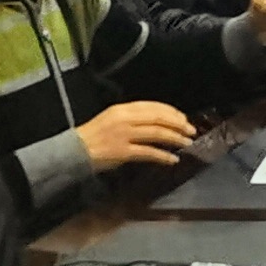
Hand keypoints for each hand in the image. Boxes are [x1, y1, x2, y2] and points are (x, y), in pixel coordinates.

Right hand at [77, 101, 196, 173]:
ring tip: (186, 143)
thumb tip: (157, 120)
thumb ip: (132, 117)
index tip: (183, 118)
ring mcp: (124, 135)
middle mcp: (125, 119)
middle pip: (158, 118)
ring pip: (157, 134)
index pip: (153, 106)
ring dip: (175, 138)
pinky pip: (148, 153)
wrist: (74, 151)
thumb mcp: (113, 118)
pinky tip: (172, 159)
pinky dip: (163, 156)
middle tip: (190, 130)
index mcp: (123, 109)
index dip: (171, 112)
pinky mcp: (123, 152)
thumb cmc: (94, 135)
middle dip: (178, 124)